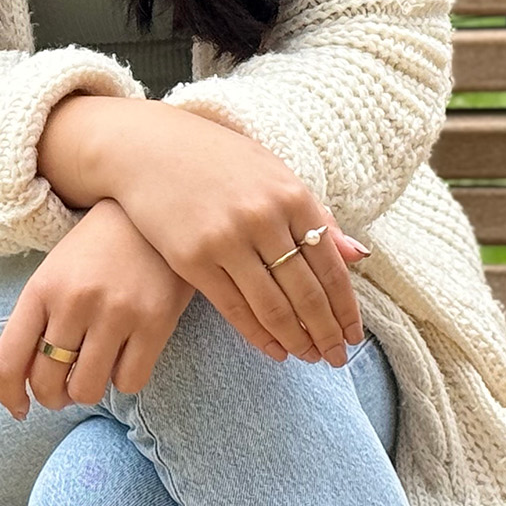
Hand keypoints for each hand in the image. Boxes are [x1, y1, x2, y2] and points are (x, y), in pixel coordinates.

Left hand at [0, 198, 195, 418]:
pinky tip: (126, 354)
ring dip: (87, 389)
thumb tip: (27, 381)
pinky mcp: (154, 322)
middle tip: (63, 388)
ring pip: (87, 390)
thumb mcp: (55, 271)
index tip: (19, 408)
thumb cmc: (96, 247)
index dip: (8, 395)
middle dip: (53, 397)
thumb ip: (39, 319)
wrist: (150, 210)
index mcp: (41, 288)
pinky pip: (129, 382)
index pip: (7, 361)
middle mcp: (74, 301)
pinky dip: (124, 379)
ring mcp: (115, 312)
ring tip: (95, 368)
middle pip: (48, 383)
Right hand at [44, 97, 371, 368]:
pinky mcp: (192, 258)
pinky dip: (258, 335)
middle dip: (326, 333)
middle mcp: (263, 217)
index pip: (331, 266)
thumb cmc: (217, 159)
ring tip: (308, 357)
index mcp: (291, 194)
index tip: (353, 336)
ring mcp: (226, 239)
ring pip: (273, 307)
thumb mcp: (273, 173)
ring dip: (296, 340)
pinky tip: (274, 350)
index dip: (346, 308)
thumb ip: (314, 214)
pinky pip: (233, 308)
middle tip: (336, 359)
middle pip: (307, 292)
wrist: (148, 147)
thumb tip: (357, 255)